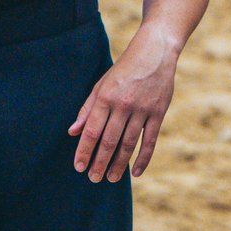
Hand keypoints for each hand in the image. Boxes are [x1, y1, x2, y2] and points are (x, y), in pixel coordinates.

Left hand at [69, 29, 177, 181]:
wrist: (154, 52)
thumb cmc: (124, 70)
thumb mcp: (102, 85)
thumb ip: (87, 109)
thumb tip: (73, 132)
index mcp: (105, 97)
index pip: (92, 131)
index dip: (84, 151)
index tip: (79, 167)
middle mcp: (123, 105)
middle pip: (109, 141)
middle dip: (100, 162)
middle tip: (93, 178)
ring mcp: (142, 110)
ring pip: (128, 144)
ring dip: (119, 164)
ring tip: (111, 178)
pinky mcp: (158, 113)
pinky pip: (150, 141)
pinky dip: (143, 158)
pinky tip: (136, 172)